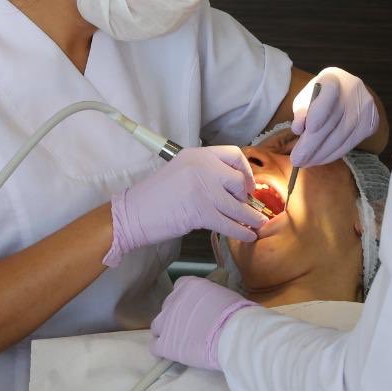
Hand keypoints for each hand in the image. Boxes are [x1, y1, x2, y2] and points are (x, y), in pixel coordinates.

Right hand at [105, 147, 262, 267]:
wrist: (132, 213)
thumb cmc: (155, 196)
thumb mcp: (181, 170)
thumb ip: (205, 172)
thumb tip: (234, 186)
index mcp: (197, 154)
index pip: (234, 154)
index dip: (246, 171)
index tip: (248, 185)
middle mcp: (203, 167)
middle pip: (239, 180)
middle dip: (247, 196)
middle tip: (247, 207)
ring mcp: (203, 189)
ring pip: (238, 205)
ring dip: (251, 217)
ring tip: (258, 224)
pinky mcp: (201, 212)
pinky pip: (230, 223)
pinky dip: (242, 231)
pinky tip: (248, 236)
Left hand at [150, 276, 254, 370]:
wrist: (233, 334)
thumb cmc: (236, 314)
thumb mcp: (222, 295)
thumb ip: (209, 298)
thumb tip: (210, 305)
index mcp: (188, 286)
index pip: (179, 287)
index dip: (185, 300)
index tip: (194, 308)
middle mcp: (173, 301)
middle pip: (168, 307)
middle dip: (177, 316)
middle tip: (192, 327)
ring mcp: (166, 323)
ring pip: (158, 326)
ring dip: (167, 332)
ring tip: (181, 341)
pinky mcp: (165, 344)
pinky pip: (154, 347)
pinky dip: (162, 349)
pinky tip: (174, 353)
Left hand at [290, 67, 378, 166]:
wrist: (347, 89)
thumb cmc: (320, 94)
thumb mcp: (306, 96)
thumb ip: (301, 110)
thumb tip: (299, 130)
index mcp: (334, 78)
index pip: (328, 95)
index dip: (317, 113)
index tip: (302, 133)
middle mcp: (354, 91)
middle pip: (334, 122)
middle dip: (313, 145)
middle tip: (297, 160)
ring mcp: (365, 108)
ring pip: (343, 137)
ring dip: (323, 154)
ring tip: (307, 162)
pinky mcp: (371, 122)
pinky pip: (351, 143)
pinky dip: (335, 153)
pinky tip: (322, 158)